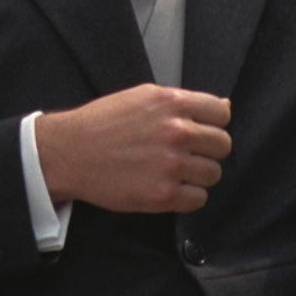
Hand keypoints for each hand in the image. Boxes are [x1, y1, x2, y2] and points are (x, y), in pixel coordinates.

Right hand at [35, 83, 231, 213]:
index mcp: (170, 102)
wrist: (71, 151)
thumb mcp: (141, 97)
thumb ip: (180, 102)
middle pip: (222, 145)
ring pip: (214, 173)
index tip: (202, 129)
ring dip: (197, 174)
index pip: (221, 113)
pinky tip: (166, 184)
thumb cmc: (103, 122)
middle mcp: (176, 131)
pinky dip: (187, 195)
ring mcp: (172, 164)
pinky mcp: (165, 194)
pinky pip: (199, 199)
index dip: (213, 122)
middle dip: (207, 149)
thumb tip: (224, 108)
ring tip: (172, 169)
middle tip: (185, 152)